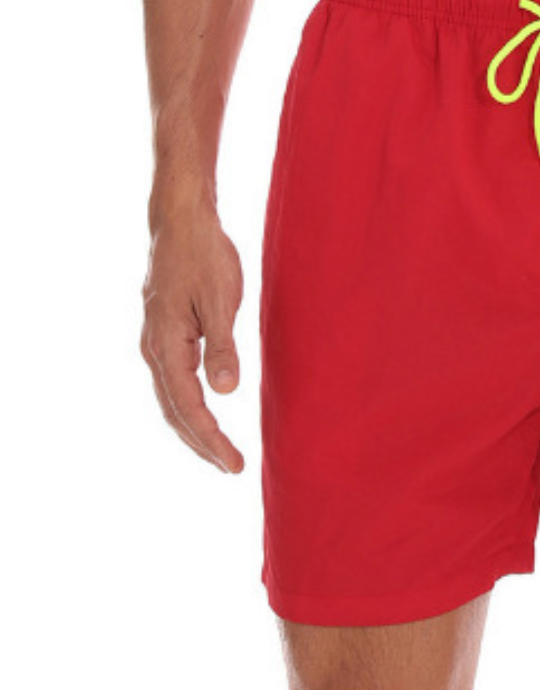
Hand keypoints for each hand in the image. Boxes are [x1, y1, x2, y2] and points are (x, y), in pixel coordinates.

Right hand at [140, 199, 244, 473]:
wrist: (182, 222)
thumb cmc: (204, 255)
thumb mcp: (221, 300)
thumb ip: (222, 347)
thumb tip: (225, 392)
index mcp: (166, 345)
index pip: (188, 408)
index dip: (210, 439)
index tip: (234, 464)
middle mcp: (154, 349)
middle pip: (174, 411)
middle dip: (201, 443)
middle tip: (231, 467)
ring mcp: (156, 341)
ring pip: (171, 397)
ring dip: (194, 427)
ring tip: (220, 450)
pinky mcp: (165, 332)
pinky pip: (174, 379)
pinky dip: (189, 404)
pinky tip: (205, 409)